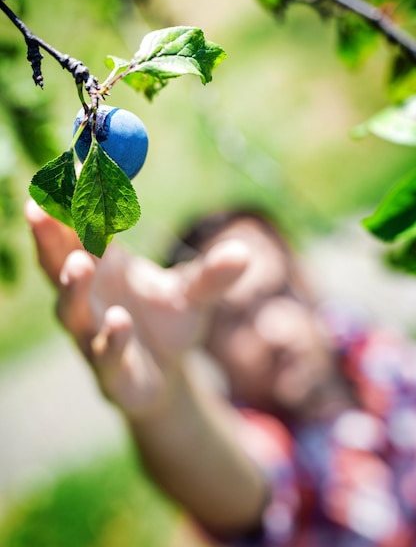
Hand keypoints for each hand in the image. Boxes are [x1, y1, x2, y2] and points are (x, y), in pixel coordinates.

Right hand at [25, 201, 248, 417]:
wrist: (167, 375)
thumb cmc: (167, 324)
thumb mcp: (193, 294)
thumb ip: (211, 275)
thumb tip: (243, 254)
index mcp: (105, 268)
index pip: (82, 231)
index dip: (75, 206)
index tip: (72, 171)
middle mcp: (90, 298)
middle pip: (60, 264)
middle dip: (50, 238)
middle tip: (40, 208)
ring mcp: (94, 336)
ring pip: (72, 311)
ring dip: (72, 287)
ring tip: (79, 264)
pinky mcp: (110, 373)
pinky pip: (105, 354)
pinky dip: (111, 339)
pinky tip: (120, 320)